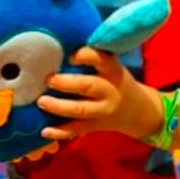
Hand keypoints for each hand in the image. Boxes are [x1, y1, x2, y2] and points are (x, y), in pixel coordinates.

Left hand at [37, 47, 157, 139]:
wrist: (138, 110)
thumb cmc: (115, 81)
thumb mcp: (111, 67)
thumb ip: (91, 59)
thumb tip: (58, 46)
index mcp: (113, 70)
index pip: (101, 60)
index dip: (86, 57)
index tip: (70, 56)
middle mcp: (109, 91)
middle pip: (89, 87)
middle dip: (68, 83)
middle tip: (49, 79)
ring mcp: (102, 111)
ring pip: (81, 110)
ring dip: (60, 107)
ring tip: (41, 101)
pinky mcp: (95, 126)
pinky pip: (76, 130)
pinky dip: (60, 132)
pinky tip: (44, 131)